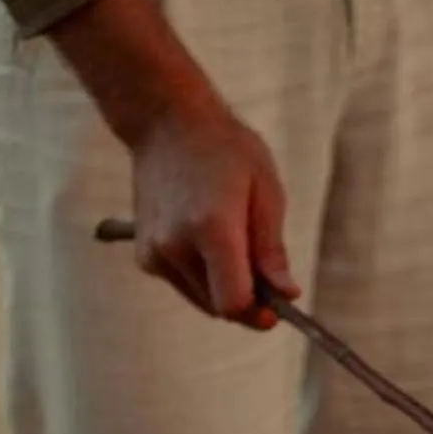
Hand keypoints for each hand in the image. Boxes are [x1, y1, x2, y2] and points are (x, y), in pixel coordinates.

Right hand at [128, 96, 297, 326]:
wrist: (166, 122)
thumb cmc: (224, 148)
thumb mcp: (265, 191)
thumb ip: (272, 250)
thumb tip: (286, 295)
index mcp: (211, 228)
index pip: (233, 302)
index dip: (259, 311)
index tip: (277, 303)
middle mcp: (175, 246)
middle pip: (220, 307)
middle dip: (247, 299)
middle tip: (264, 269)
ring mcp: (155, 253)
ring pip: (203, 301)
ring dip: (225, 288)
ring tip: (234, 242)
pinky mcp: (146, 257)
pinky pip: (186, 286)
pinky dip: (204, 277)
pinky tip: (208, 240)